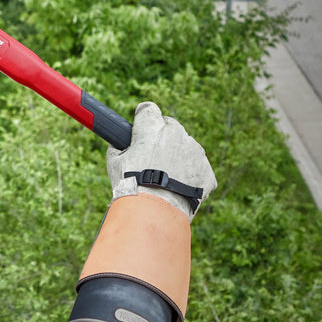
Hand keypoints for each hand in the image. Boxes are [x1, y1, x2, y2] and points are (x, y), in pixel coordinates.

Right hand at [107, 102, 216, 220]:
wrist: (155, 212)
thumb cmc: (131, 186)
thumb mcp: (114, 162)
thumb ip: (119, 147)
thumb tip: (119, 144)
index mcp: (152, 127)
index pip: (149, 110)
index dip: (144, 118)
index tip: (140, 127)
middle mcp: (176, 133)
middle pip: (170, 127)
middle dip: (162, 138)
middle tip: (152, 158)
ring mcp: (195, 152)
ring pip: (186, 148)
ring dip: (177, 157)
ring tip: (164, 178)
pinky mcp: (207, 171)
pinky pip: (198, 169)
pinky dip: (190, 176)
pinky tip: (177, 188)